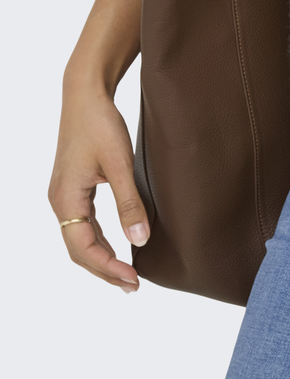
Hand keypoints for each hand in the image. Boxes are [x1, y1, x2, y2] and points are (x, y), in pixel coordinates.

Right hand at [48, 78, 149, 293]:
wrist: (85, 93)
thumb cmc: (99, 123)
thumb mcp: (119, 164)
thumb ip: (129, 203)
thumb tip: (139, 241)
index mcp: (66, 199)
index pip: (83, 249)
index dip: (107, 268)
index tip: (133, 279)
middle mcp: (60, 201)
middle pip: (78, 249)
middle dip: (104, 270)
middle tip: (133, 285)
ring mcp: (65, 194)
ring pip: (80, 238)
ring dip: (102, 256)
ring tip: (126, 273)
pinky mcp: (73, 187)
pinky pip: (83, 223)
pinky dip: (98, 239)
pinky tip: (116, 243)